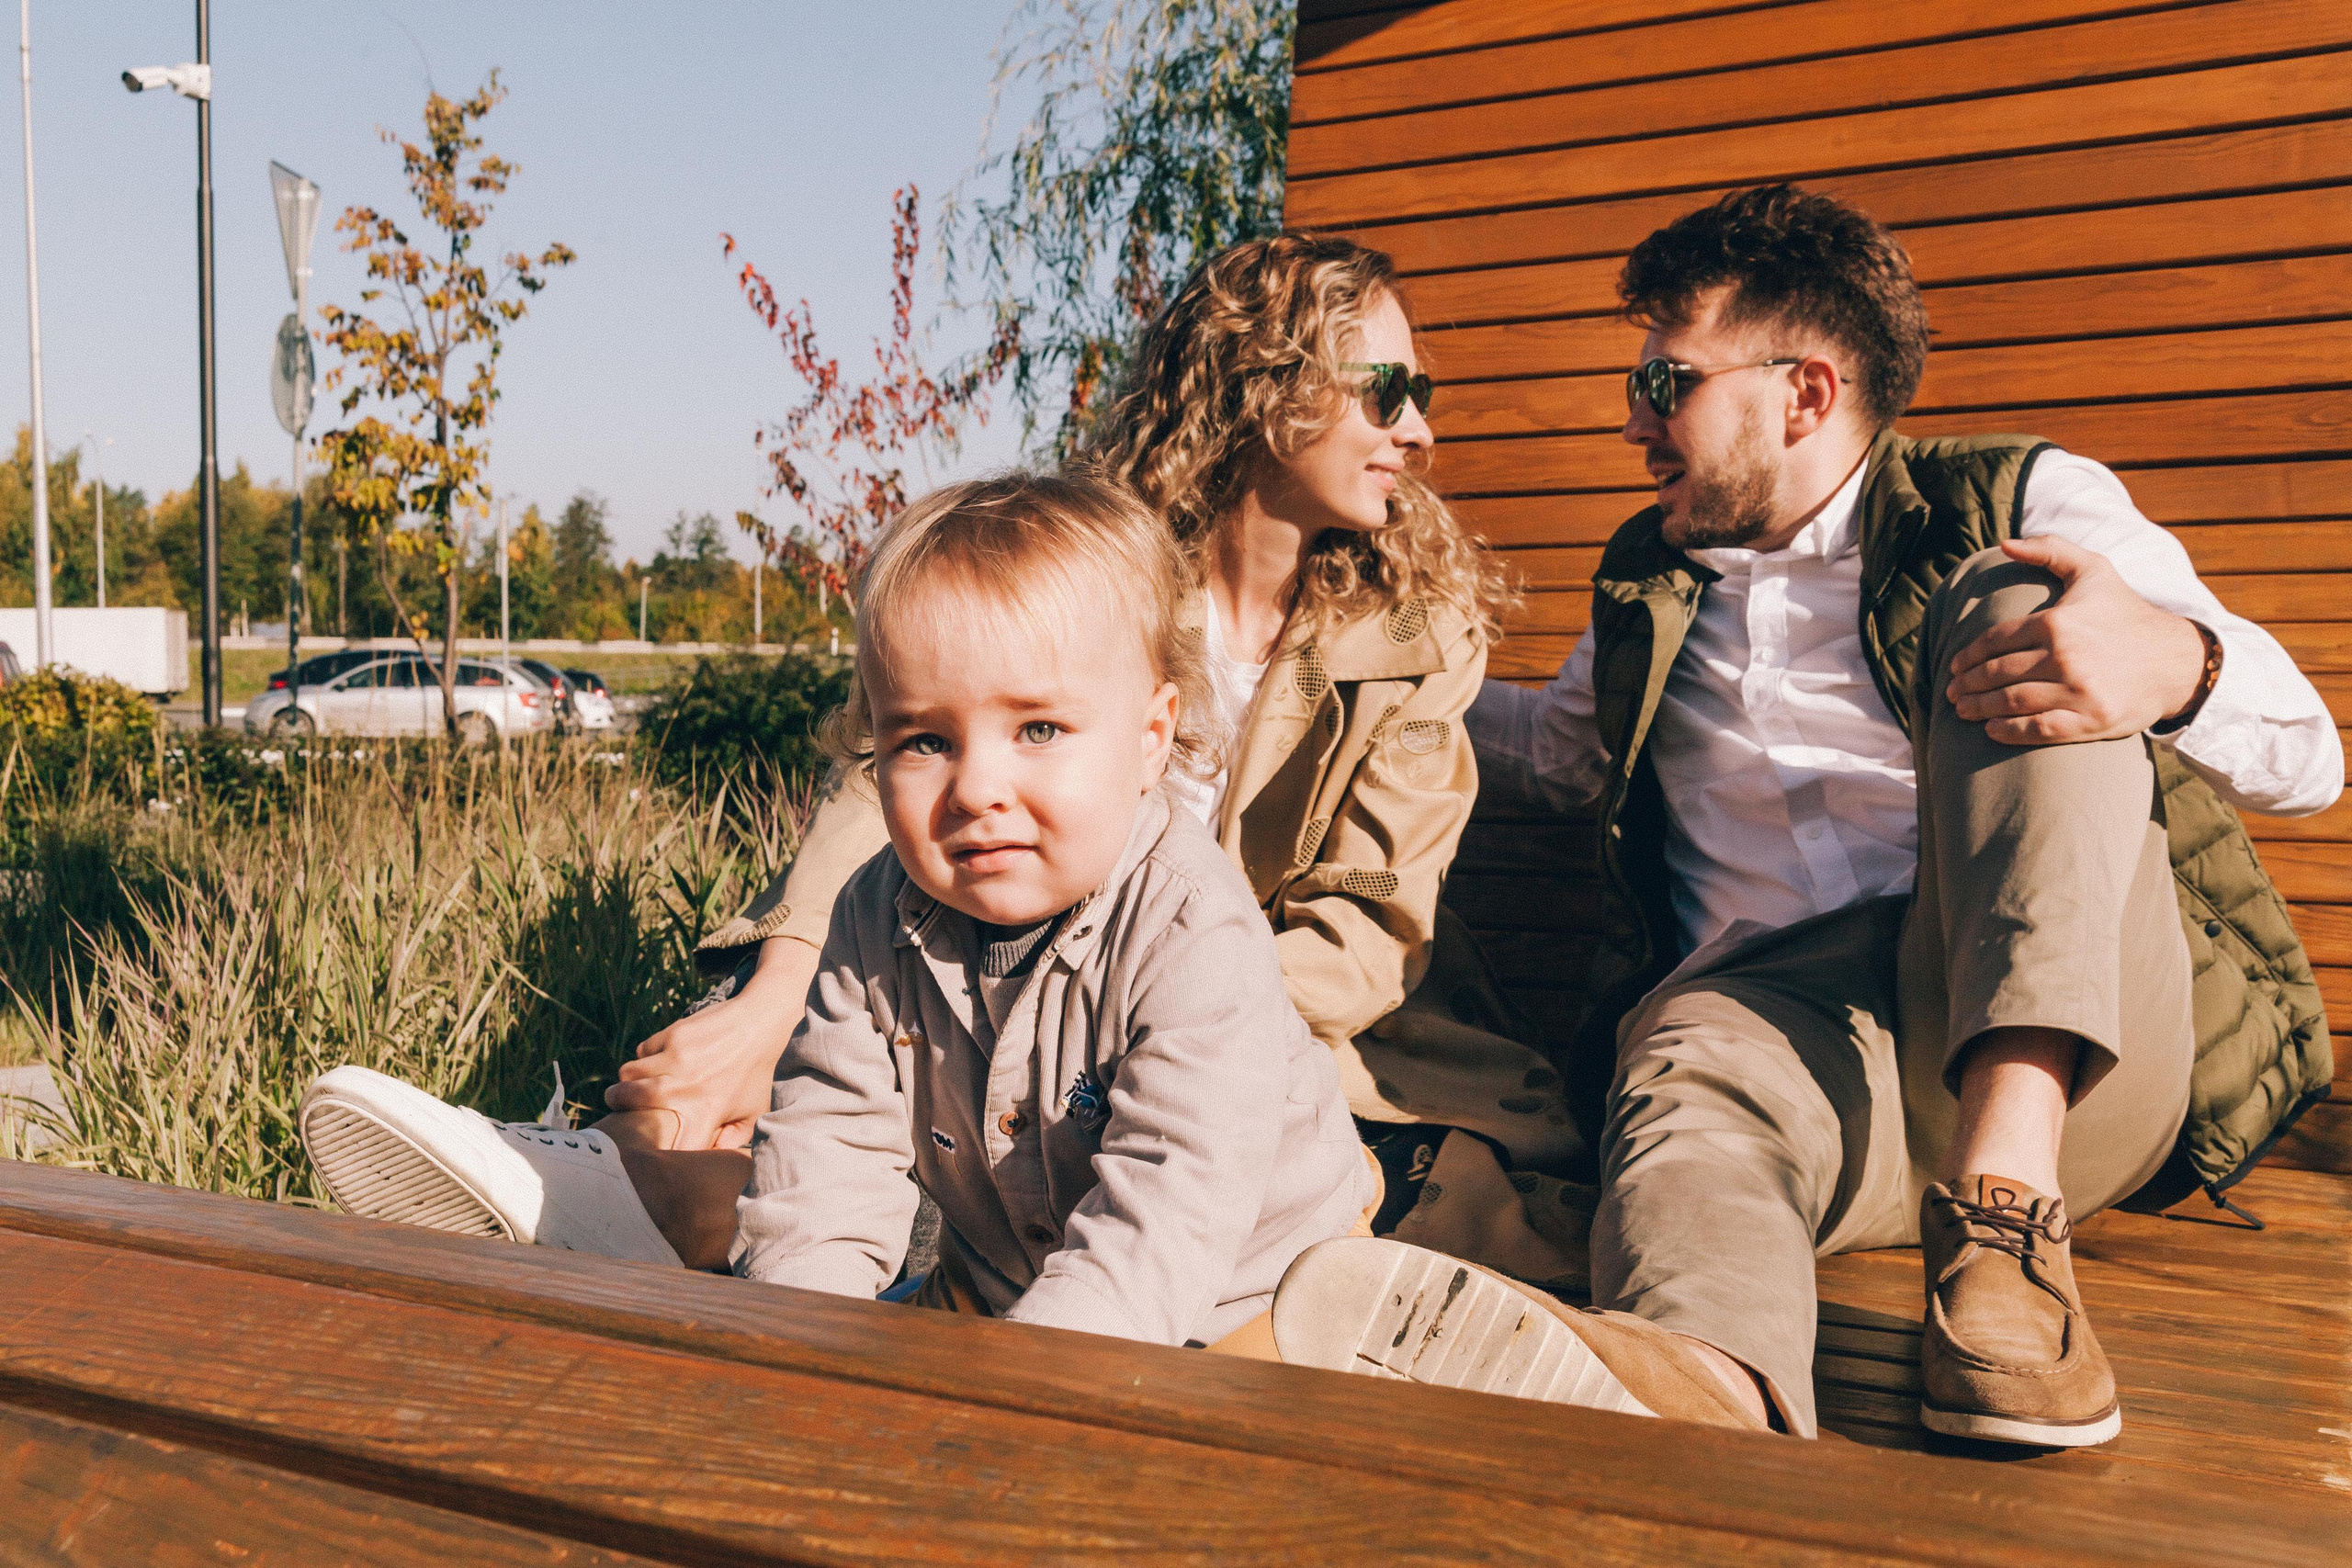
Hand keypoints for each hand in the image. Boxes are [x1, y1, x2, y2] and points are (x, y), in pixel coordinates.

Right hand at [603, 937, 821, 1148]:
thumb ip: (731, 1140)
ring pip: (627, 1074)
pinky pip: (642, 1050)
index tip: (645, 1150)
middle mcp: (684, 1088)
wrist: (761, 1024)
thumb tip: (709, 1158)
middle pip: (626, 1102)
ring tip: (634, 1084)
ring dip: (627, 1081)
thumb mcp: (753, 1112)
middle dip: (617, 1106)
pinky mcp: (673, 1035)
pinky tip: (658, 1059)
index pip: (666, 1146)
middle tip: (619, 1107)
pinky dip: (646, 1056)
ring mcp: (675, 1059)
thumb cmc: (757, 1073)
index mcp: (704, 1114)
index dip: (650, 1152)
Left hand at [1945, 536, 2208, 745]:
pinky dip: (2010, 731)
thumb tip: (2004, 544)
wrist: (2178, 660)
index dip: (1969, 655)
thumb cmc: (2128, 613)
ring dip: (1979, 708)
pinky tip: (1991, 730)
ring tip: (1962, 710)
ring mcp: (2079, 691)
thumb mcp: (2094, 570)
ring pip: (2012, 702)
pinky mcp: (2092, 720)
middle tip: (1952, 692)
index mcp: (2057, 622)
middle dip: (1968, 684)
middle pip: (1998, 674)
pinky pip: (2039, 729)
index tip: (1954, 665)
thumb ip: (2050, 550)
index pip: (1996, 641)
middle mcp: (2065, 656)